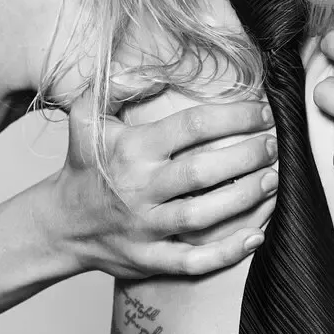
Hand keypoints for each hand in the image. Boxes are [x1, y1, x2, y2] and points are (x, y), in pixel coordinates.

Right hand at [52, 94, 277, 277]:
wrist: (59, 223)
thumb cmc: (85, 164)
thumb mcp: (86, 115)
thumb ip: (120, 86)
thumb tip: (156, 71)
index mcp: (132, 149)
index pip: (191, 126)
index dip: (233, 116)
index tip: (262, 111)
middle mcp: (140, 188)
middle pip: (202, 170)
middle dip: (246, 156)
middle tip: (274, 144)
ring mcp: (145, 227)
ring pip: (202, 215)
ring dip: (243, 199)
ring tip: (273, 180)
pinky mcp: (149, 260)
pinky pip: (193, 261)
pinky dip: (226, 253)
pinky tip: (255, 237)